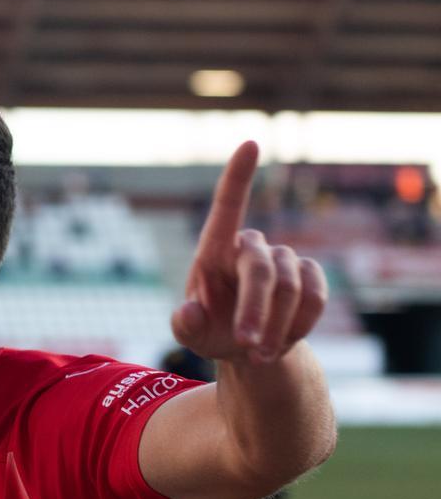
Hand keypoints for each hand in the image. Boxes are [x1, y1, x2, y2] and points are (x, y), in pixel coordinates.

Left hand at [171, 141, 328, 364]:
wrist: (246, 347)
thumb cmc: (210, 331)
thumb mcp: (190, 334)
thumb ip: (184, 324)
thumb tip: (189, 311)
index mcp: (214, 250)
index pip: (227, 206)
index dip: (238, 176)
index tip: (251, 143)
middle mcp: (249, 247)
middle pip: (261, 271)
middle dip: (256, 312)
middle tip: (248, 348)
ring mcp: (283, 259)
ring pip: (291, 288)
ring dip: (277, 328)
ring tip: (259, 354)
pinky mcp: (310, 276)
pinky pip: (315, 296)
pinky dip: (300, 325)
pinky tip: (283, 341)